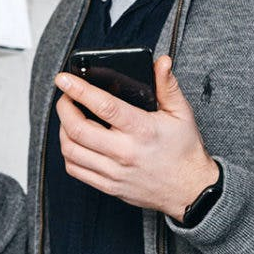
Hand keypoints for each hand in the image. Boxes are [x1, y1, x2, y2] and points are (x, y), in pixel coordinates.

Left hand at [54, 55, 217, 220]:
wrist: (190, 189)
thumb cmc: (184, 151)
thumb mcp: (181, 113)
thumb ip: (168, 86)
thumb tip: (162, 63)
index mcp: (142, 130)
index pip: (103, 106)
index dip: (79, 90)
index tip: (64, 79)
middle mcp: (124, 152)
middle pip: (77, 129)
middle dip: (64, 108)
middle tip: (66, 96)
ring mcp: (114, 172)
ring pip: (71, 151)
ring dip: (62, 130)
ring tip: (69, 118)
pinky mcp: (108, 186)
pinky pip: (75, 170)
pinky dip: (68, 153)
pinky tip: (75, 142)